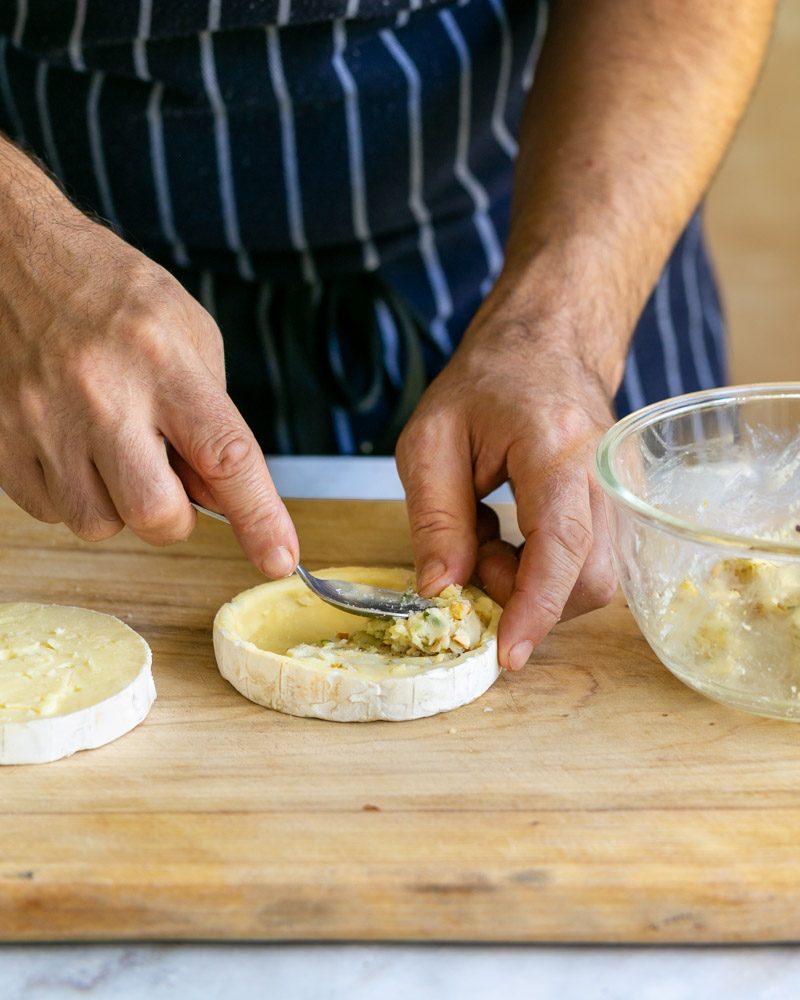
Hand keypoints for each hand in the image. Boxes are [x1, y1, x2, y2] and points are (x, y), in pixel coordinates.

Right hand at [0, 163, 296, 576]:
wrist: (12, 257)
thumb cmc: (112, 295)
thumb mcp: (189, 335)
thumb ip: (213, 417)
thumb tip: (222, 499)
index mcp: (164, 362)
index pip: (225, 456)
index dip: (259, 518)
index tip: (280, 558)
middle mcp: (103, 394)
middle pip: (154, 513)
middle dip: (174, 516)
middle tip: (166, 475)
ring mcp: (43, 419)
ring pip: (98, 523)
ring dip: (119, 505)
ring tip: (112, 450)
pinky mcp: (2, 439)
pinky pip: (50, 512)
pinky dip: (74, 495)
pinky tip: (74, 448)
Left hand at [395, 286, 617, 670]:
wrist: (545, 346)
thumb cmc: (484, 384)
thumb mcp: (430, 440)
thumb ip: (435, 518)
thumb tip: (442, 591)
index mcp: (556, 445)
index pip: (560, 542)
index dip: (535, 606)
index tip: (507, 654)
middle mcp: (607, 474)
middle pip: (589, 579)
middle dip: (525, 597)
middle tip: (472, 556)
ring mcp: (624, 493)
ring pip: (593, 581)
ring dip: (530, 584)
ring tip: (485, 536)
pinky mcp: (621, 510)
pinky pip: (589, 567)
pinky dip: (541, 572)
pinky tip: (507, 535)